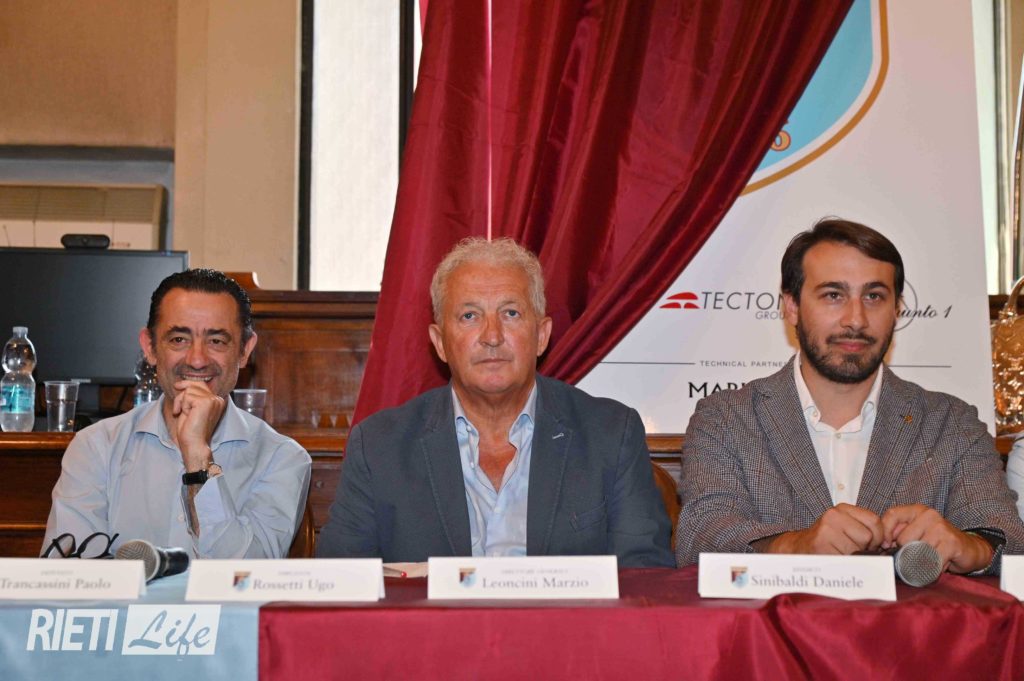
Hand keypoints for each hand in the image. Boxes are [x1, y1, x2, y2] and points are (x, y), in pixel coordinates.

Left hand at [171, 379, 224, 470]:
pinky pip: (187, 396)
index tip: (177, 386)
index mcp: (217, 401)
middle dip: (182, 395)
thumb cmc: (191, 431)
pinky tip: (186, 415)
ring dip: (181, 402)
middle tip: (178, 410)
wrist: (194, 444)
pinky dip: (182, 405)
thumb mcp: (191, 409)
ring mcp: (213, 400)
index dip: (188, 383)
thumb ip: (192, 396)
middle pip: (195, 384)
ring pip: (189, 390)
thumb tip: (182, 384)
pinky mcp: (206, 402)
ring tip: (183, 414)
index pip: (201, 384)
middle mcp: (217, 399)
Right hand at [765, 504, 884, 554]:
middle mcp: (832, 516)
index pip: (874, 521)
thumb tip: (887, 543)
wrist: (798, 549)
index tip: (869, 543)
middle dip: (864, 547)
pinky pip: (847, 559)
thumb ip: (863, 528)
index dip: (877, 536)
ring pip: (859, 549)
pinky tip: (835, 560)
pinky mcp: (821, 546)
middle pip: (868, 536)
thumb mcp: (843, 527)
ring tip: (840, 553)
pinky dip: (846, 564)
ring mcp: (826, 531)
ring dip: (854, 556)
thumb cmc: (825, 541)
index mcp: (841, 509)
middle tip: (850, 549)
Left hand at [881, 504, 992, 573]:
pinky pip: (931, 561)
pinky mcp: (951, 542)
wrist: (969, 549)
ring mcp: (941, 527)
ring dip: (921, 561)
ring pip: (916, 551)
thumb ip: (899, 533)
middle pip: (903, 538)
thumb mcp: (916, 532)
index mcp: (917, 510)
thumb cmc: (937, 542)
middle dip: (907, 552)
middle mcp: (929, 515)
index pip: (892, 514)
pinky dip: (932, 568)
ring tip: (930, 558)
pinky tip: (939, 563)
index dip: (885, 532)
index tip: (887, 546)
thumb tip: (883, 544)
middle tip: (919, 554)